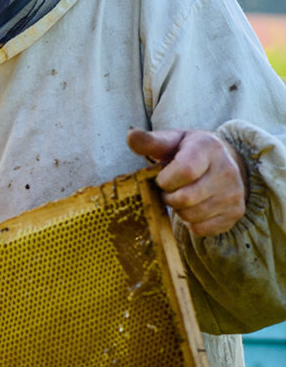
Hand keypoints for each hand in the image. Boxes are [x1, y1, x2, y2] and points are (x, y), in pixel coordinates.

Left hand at [127, 128, 247, 236]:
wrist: (226, 162)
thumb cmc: (190, 151)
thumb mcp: (172, 140)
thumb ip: (151, 141)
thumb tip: (131, 136)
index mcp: (208, 148)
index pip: (185, 170)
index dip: (165, 180)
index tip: (162, 178)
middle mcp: (226, 171)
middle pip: (185, 198)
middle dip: (168, 197)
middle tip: (168, 189)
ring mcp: (234, 194)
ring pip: (191, 216)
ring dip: (178, 210)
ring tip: (181, 195)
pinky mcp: (235, 214)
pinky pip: (201, 229)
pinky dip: (191, 222)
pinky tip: (193, 206)